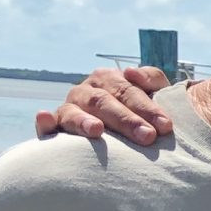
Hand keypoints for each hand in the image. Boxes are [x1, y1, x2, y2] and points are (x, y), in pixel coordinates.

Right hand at [35, 66, 172, 145]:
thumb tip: (131, 72)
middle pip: (104, 101)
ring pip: (74, 112)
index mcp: (110, 80)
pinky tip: (45, 117)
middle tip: (147, 136)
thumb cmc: (143, 116)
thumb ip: (152, 81)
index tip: (166, 125)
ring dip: (84, 120)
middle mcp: (87, 92)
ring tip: (97, 130)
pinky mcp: (54, 128)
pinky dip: (44, 122)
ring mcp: (69, 109)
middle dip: (126, 120)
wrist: (124, 139)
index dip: (147, 107)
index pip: (128, 90)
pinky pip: (46, 125)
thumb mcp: (153, 96)